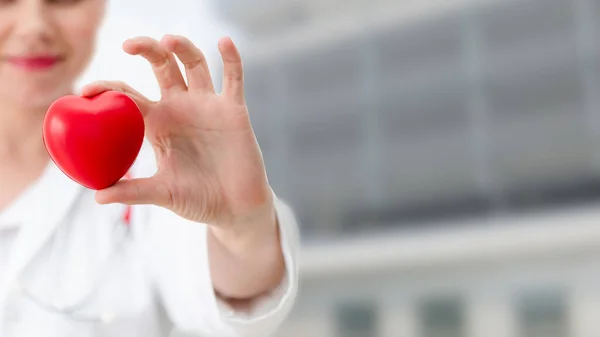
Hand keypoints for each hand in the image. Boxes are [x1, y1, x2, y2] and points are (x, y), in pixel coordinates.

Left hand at [82, 35, 274, 238]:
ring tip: (168, 40)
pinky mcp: (233, 110)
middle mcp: (181, 108)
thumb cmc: (198, 200)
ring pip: (194, 64)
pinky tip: (224, 41)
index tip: (86, 91)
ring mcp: (208, 106)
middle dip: (146, 49)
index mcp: (158, 124)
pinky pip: (234, 78)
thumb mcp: (163, 193)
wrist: (235, 208)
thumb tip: (97, 197)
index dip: (108, 88)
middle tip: (128, 45)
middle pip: (162, 65)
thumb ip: (134, 191)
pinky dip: (231, 58)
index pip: (129, 96)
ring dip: (182, 47)